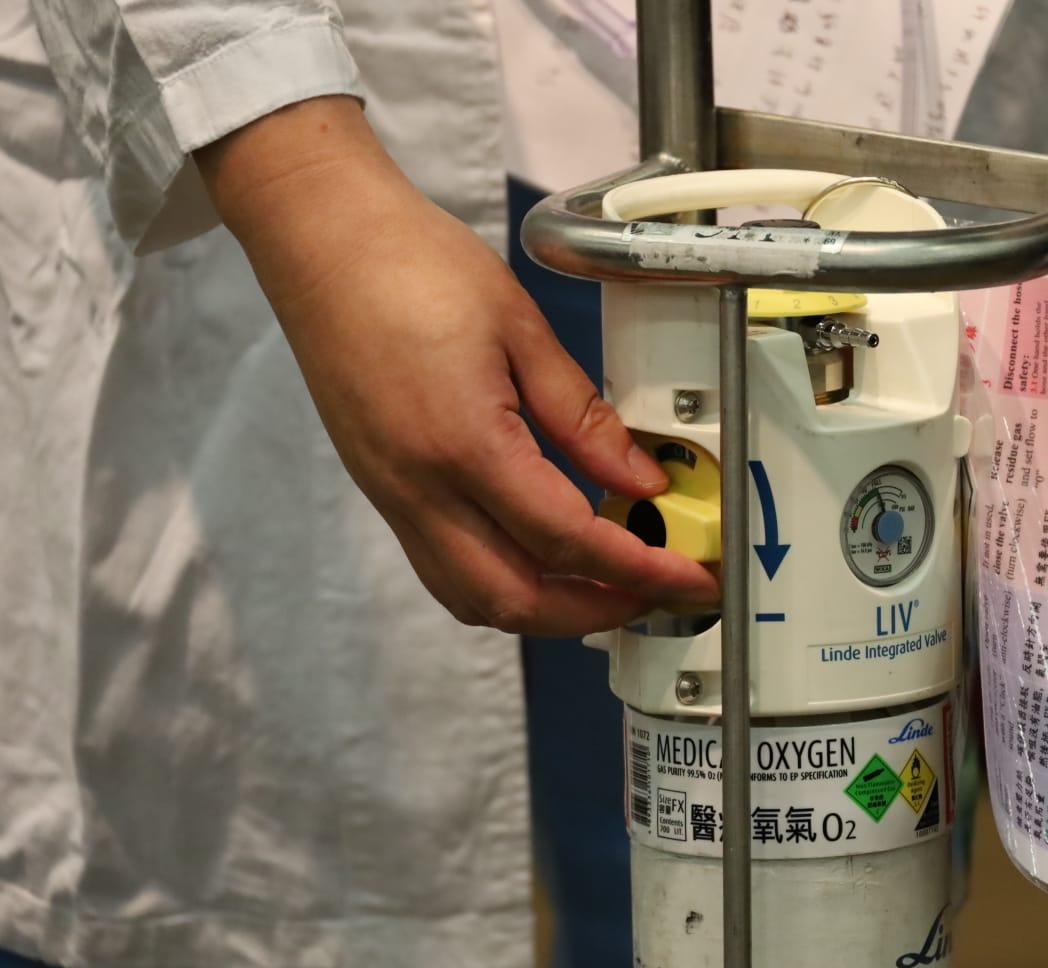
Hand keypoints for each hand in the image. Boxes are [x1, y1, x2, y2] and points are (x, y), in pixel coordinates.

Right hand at [196, 96, 717, 634]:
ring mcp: (393, 497)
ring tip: (608, 584)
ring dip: (548, 610)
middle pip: (517, 599)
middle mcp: (419, 489)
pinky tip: (545, 559)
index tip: (687, 578)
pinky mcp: (383, 490)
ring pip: (475, 599)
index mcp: (463, 444)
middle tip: (656, 592)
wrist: (322, 239)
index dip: (637, 570)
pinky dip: (504, 586)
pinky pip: (445, 570)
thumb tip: (641, 479)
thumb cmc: (412, 264)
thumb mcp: (521, 329)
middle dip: (595, 609)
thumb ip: (584, 416)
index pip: (566, 540)